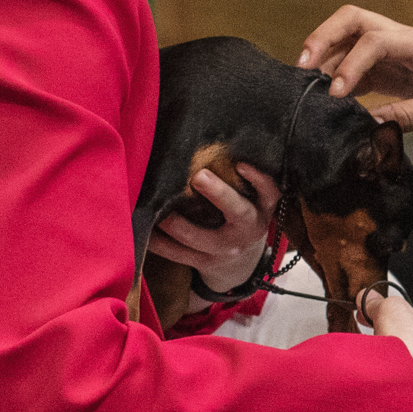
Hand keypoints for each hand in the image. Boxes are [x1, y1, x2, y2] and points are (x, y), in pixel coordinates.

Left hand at [146, 161, 276, 299]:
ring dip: (174, 222)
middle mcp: (246, 231)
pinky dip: (158, 242)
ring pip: (197, 237)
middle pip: (237, 212)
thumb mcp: (253, 204)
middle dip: (219, 193)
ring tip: (157, 206)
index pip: (268, 193)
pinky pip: (177, 254)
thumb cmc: (242, 219)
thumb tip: (211, 148)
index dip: (258, 179)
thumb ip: (243, 183)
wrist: (241, 263)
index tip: (242, 164)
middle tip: (199, 175)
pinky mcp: (204, 263)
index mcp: (260, 211)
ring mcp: (225, 250)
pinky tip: (145, 229)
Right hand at [300, 6, 412, 129]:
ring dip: (327, 57)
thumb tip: (371, 127)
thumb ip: (410, 116)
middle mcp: (405, 39)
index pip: (375, 40)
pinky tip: (329, 97)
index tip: (337, 93)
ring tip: (308, 87)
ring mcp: (397, 51)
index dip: (351, 64)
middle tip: (302, 67)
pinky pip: (359, 64)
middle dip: (323, 37)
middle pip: (354, 20)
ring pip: (351, 39)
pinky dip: (340, 75)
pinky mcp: (394, 67)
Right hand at [368, 290, 412, 411]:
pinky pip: (408, 392)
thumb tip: (367, 299)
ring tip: (380, 362)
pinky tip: (382, 381)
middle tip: (383, 340)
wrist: (396, 383)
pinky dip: (395, 386)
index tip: (388, 320)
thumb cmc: (405, 344)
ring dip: (399, 366)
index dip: (405, 318)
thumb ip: (379, 303)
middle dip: (403, 343)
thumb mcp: (389, 308)